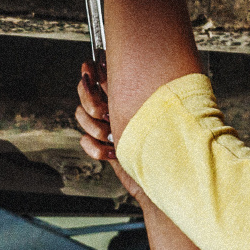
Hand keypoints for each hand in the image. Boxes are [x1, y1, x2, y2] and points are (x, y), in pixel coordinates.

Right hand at [75, 59, 151, 199]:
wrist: (162, 179)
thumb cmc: (167, 145)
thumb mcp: (152, 111)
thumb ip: (134, 92)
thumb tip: (121, 73)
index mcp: (127, 92)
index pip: (100, 74)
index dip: (90, 70)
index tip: (90, 70)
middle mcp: (114, 107)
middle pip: (84, 93)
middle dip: (91, 103)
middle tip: (106, 114)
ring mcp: (106, 126)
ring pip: (82, 116)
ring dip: (95, 128)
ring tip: (115, 139)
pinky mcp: (101, 146)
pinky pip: (84, 141)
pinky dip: (96, 148)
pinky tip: (112, 153)